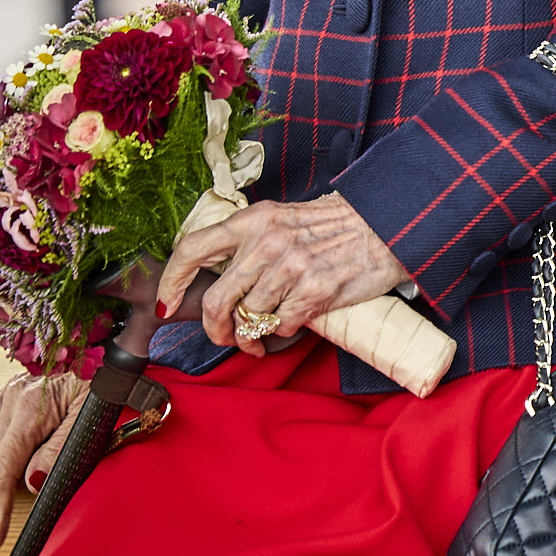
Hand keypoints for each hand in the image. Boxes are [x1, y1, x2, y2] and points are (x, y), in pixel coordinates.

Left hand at [154, 193, 409, 356]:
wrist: (388, 227)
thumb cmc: (335, 227)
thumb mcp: (285, 219)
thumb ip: (249, 242)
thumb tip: (214, 280)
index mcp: (256, 220)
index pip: (193, 248)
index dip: (171, 282)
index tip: (167, 304)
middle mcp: (269, 242)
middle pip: (216, 301)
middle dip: (214, 329)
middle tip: (223, 336)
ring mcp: (292, 268)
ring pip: (249, 318)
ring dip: (252, 335)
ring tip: (263, 334)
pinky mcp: (315, 292)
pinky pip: (281, 326)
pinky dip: (283, 330)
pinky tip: (294, 319)